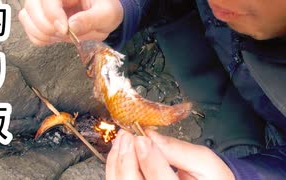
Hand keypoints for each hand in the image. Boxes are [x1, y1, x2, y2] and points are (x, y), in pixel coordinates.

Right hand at [18, 0, 122, 44]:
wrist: (103, 16)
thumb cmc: (106, 11)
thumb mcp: (107, 14)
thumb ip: (90, 19)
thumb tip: (71, 26)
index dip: (52, 13)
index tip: (65, 29)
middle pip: (31, 5)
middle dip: (46, 25)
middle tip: (65, 34)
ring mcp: (43, 6)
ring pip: (26, 17)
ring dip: (42, 32)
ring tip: (62, 36)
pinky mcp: (40, 19)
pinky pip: (29, 29)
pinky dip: (40, 38)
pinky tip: (55, 38)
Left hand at [106, 129, 234, 179]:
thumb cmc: (211, 179)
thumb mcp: (206, 163)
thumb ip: (181, 150)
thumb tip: (153, 136)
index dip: (150, 158)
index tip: (143, 137)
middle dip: (128, 157)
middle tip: (128, 135)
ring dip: (118, 159)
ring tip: (123, 138)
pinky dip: (115, 165)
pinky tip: (120, 150)